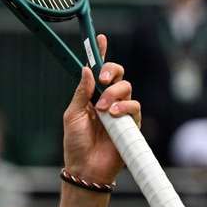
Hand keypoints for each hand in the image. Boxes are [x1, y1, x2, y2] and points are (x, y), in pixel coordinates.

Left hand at [62, 34, 139, 184]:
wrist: (85, 167)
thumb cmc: (75, 143)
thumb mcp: (72, 115)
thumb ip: (81, 93)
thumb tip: (86, 69)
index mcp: (90, 96)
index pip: (97, 71)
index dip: (100, 54)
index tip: (100, 38)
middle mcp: (107, 100)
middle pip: (117, 74)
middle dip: (111, 70)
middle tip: (103, 78)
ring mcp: (121, 111)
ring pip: (126, 87)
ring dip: (114, 93)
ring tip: (103, 109)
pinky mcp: (131, 124)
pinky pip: (134, 106)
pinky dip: (124, 107)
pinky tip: (113, 114)